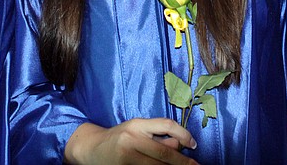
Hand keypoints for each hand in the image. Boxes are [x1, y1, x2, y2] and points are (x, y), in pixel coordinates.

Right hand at [65, 119, 198, 164]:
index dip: (184, 134)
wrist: (92, 148)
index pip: (167, 125)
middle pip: (165, 152)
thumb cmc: (119, 137)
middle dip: (183, 161)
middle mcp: (132, 139)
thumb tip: (181, 144)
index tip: (194, 144)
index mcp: (138, 124)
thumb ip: (157, 135)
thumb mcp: (137, 130)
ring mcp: (127, 157)